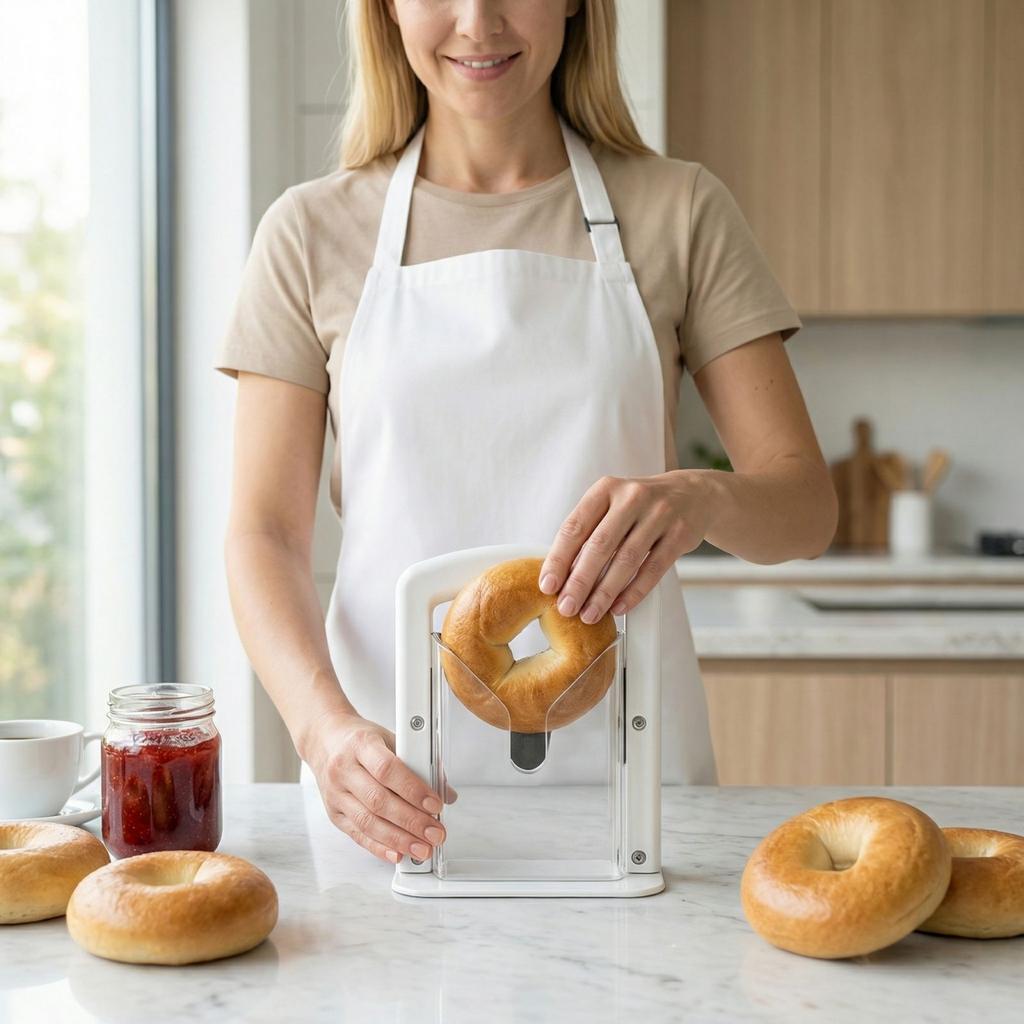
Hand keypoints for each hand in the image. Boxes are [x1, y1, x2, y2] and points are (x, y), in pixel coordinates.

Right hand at [305, 711, 456, 863]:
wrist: (324, 740)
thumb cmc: (359, 739)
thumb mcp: (390, 738)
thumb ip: (417, 762)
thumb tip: (446, 792)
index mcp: (361, 745)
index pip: (387, 770)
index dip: (413, 790)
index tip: (435, 804)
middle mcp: (344, 770)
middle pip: (378, 801)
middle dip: (411, 821)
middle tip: (435, 833)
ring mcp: (336, 793)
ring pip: (367, 822)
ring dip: (398, 839)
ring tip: (422, 848)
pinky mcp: (333, 813)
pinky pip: (357, 834)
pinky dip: (379, 847)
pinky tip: (398, 853)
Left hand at [538, 472, 710, 622]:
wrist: (692, 494)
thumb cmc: (640, 507)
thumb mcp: (612, 505)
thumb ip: (589, 532)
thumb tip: (561, 576)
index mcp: (606, 489)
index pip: (575, 527)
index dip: (559, 559)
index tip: (547, 586)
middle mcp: (632, 497)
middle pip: (600, 545)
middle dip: (579, 581)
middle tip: (566, 607)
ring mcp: (659, 514)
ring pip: (627, 560)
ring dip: (605, 592)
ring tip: (589, 614)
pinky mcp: (680, 534)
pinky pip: (654, 569)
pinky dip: (634, 592)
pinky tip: (619, 607)